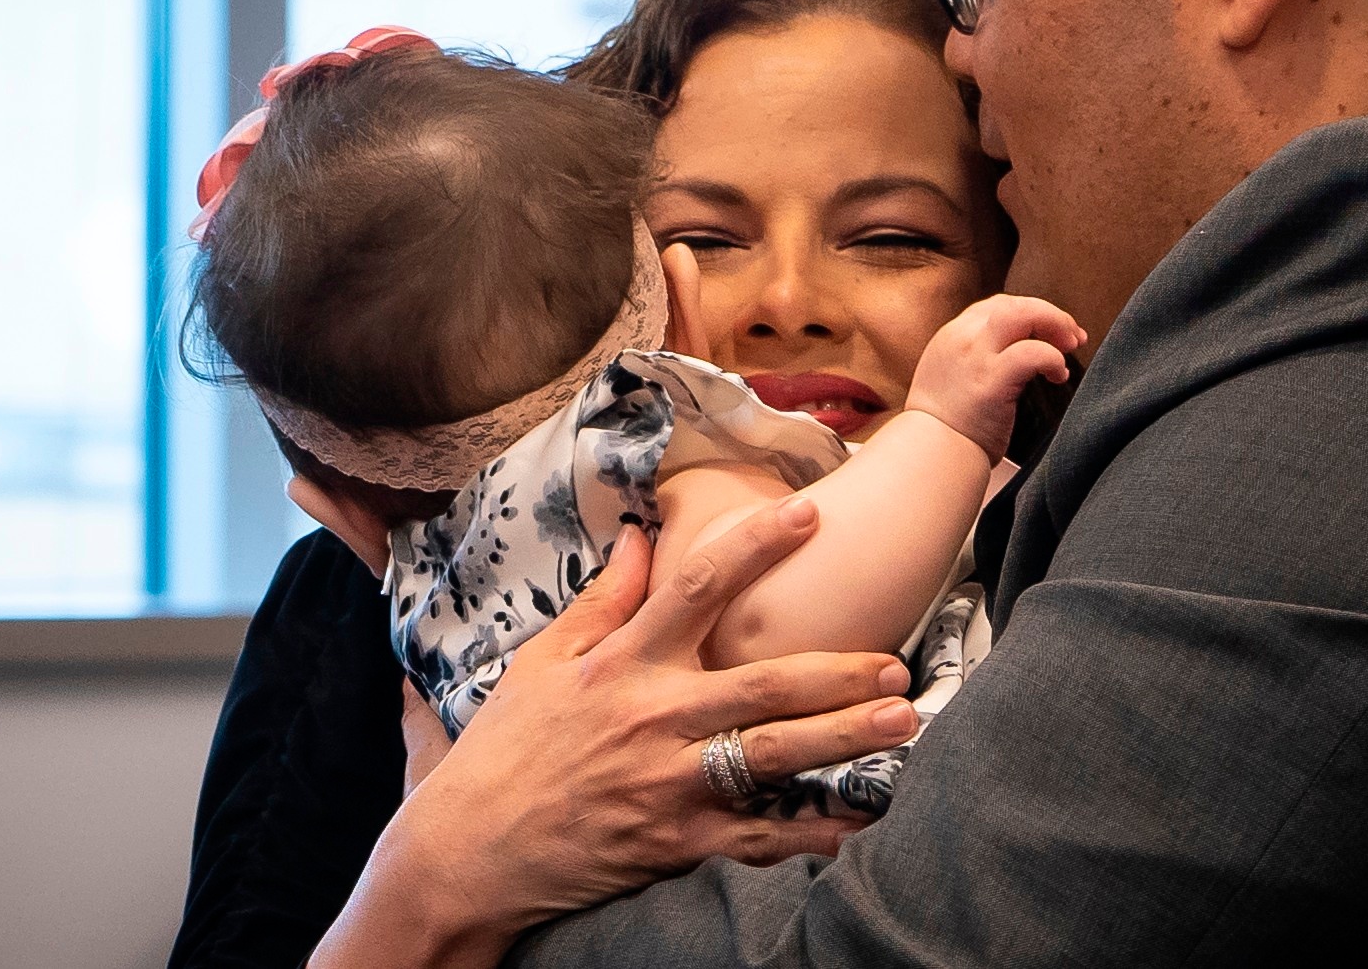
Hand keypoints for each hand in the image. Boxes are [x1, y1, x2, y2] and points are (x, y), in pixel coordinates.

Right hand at [310, 498, 915, 968]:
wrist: (467, 853)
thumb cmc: (506, 751)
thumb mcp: (542, 662)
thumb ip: (602, 600)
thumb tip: (638, 535)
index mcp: (623, 664)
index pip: (699, 588)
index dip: (757, 545)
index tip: (810, 513)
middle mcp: (653, 718)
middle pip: (762, 684)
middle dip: (836, 671)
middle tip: (896, 661)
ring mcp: (668, 784)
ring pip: (772, 756)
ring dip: (842, 738)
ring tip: (901, 722)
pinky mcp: (674, 842)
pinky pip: (754, 834)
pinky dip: (806, 833)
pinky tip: (855, 823)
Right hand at [907, 294, 1085, 461]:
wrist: (930, 454)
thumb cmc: (945, 427)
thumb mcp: (950, 376)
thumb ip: (975, 357)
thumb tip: (1013, 351)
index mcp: (952, 335)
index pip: (997, 306)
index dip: (1030, 313)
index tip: (1050, 332)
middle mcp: (962, 337)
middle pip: (1014, 303)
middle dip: (1049, 314)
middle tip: (1071, 337)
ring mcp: (976, 356)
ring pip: (1023, 313)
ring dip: (1054, 323)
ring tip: (1070, 347)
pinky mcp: (992, 379)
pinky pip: (1033, 352)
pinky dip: (1053, 358)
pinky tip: (1057, 375)